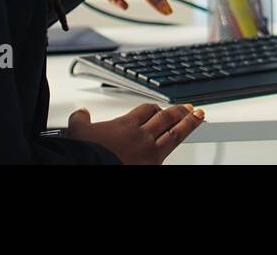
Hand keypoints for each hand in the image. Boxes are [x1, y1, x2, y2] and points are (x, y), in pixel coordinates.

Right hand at [64, 104, 203, 164]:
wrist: (88, 168)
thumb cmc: (86, 154)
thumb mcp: (77, 132)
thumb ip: (81, 120)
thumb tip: (81, 113)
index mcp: (126, 124)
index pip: (147, 109)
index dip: (154, 107)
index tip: (158, 108)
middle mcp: (142, 136)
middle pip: (166, 118)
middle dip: (178, 112)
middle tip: (188, 108)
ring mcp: (150, 152)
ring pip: (175, 133)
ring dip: (189, 123)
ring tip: (199, 116)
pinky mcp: (153, 167)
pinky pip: (169, 155)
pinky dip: (176, 147)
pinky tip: (182, 144)